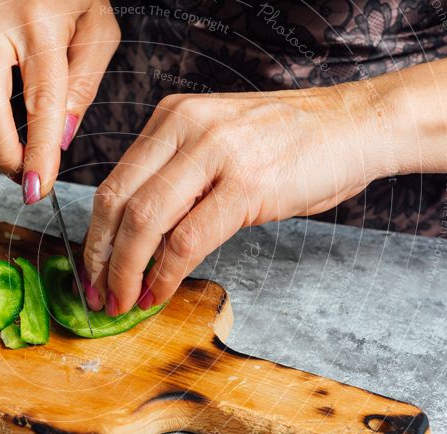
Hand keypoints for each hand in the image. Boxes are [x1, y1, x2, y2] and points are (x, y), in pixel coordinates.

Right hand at [0, 0, 119, 202]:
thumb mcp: (98, 29)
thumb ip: (83, 85)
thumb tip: (59, 138)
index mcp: (39, 21)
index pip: (39, 103)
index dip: (37, 152)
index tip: (38, 188)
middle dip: (3, 154)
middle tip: (26, 178)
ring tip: (24, 153)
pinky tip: (9, 120)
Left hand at [82, 84, 391, 315]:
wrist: (356, 124)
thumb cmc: (289, 142)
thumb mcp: (219, 142)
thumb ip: (177, 176)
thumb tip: (138, 238)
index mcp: (172, 117)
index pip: (114, 183)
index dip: (94, 235)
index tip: (90, 271)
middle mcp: (186, 127)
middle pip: (117, 203)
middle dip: (100, 260)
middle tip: (97, 295)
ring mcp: (216, 153)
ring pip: (144, 223)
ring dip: (126, 273)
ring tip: (122, 302)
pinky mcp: (247, 184)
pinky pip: (188, 239)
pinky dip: (167, 274)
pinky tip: (159, 293)